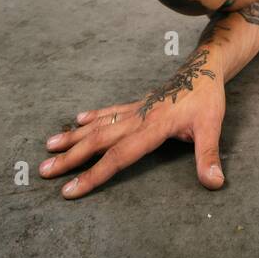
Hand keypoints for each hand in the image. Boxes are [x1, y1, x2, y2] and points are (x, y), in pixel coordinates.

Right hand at [40, 62, 226, 197]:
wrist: (205, 67)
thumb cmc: (208, 98)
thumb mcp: (212, 127)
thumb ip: (209, 155)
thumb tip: (214, 182)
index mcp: (153, 127)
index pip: (119, 156)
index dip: (94, 174)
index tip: (71, 190)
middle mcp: (139, 118)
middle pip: (99, 140)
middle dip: (71, 157)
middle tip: (44, 170)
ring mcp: (136, 109)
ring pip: (99, 125)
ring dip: (74, 136)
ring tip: (49, 146)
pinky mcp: (138, 103)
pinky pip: (111, 111)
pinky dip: (93, 116)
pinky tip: (77, 121)